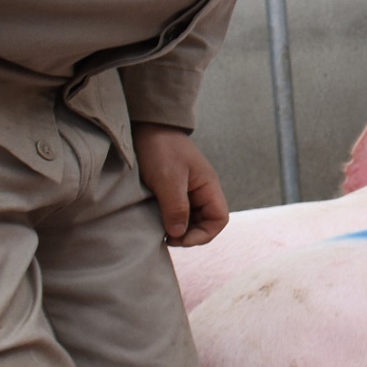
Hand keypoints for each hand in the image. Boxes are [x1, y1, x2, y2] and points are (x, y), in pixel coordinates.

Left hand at [135, 123, 228, 247]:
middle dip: (189, 235)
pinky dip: (170, 221)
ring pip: (191, 220)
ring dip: (178, 228)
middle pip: (206, 223)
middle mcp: (202, 192)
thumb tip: (178, 235)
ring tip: (160, 231)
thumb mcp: (168, 179)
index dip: (203, 234)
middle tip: (166, 238)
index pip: (219, 219)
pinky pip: (178, 213)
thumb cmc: (161, 149)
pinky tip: (156, 221)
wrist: (147, 128)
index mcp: (209, 187)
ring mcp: (189, 192)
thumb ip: (176, 207)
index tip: (179, 239)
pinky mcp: (174, 192)